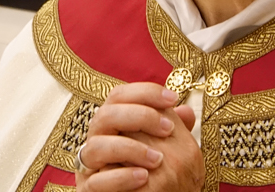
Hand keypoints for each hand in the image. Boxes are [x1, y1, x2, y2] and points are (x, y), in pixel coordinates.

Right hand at [76, 82, 203, 191]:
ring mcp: (89, 165)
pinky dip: (121, 177)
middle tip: (168, 129)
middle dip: (139, 116)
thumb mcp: (165, 147)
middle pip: (105, 114)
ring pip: (96, 146)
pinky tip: (144, 177)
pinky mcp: (88, 189)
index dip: (145, 92)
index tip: (173, 98)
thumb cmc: (150, 170)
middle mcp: (97, 139)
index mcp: (112, 122)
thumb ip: (173, 130)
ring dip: (130, 149)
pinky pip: (96, 181)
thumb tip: (186, 112)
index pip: (119, 95)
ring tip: (158, 159)